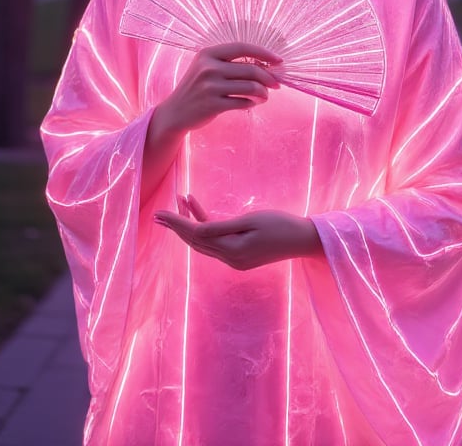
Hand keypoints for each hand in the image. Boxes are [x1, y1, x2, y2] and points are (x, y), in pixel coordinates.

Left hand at [154, 195, 322, 269]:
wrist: (303, 239)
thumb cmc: (280, 224)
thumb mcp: (250, 220)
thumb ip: (221, 226)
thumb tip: (195, 230)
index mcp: (231, 250)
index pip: (196, 235)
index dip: (177, 223)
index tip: (160, 213)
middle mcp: (230, 259)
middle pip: (195, 242)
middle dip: (177, 226)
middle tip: (158, 213)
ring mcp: (235, 260)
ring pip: (204, 242)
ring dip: (190, 224)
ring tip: (179, 202)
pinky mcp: (240, 256)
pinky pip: (215, 242)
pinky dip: (206, 226)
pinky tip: (199, 208)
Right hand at [158, 42, 280, 135]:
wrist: (175, 112)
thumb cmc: (197, 87)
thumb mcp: (207, 68)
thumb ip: (230, 63)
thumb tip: (266, 64)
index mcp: (208, 53)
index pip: (243, 47)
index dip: (264, 53)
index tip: (279, 60)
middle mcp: (208, 68)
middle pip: (251, 69)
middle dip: (269, 77)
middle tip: (276, 84)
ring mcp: (210, 87)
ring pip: (250, 87)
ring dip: (263, 93)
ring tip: (264, 96)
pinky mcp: (213, 105)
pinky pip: (243, 102)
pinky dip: (252, 103)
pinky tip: (252, 103)